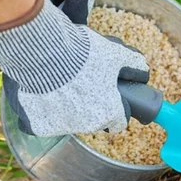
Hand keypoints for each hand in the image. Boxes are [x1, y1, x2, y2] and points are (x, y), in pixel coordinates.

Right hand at [0, 0, 149, 135]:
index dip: (117, 109)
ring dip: (68, 108)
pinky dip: (42, 109)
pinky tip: (41, 91)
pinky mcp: (36, 126)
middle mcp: (86, 126)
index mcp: (108, 113)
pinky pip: (42, 121)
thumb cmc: (82, 53)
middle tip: (83, 84)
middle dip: (92, 107)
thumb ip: (133, 65)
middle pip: (94, 122)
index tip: (111, 98)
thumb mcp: (115, 54)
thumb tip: (144, 72)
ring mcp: (60, 127)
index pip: (119, 122)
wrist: (41, 52)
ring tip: (60, 82)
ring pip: (68, 122)